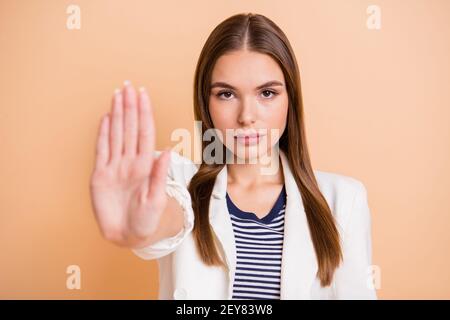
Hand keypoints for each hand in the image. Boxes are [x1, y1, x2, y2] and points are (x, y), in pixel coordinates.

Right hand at [89, 81, 170, 246]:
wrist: (129, 235)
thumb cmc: (148, 220)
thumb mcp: (156, 200)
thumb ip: (159, 175)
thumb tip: (169, 150)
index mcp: (145, 165)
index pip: (144, 132)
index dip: (143, 113)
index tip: (143, 94)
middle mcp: (130, 162)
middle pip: (129, 128)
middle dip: (129, 106)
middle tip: (128, 85)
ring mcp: (115, 167)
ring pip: (116, 134)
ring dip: (116, 114)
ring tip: (117, 95)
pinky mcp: (100, 176)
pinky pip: (101, 150)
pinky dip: (102, 134)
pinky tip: (105, 118)